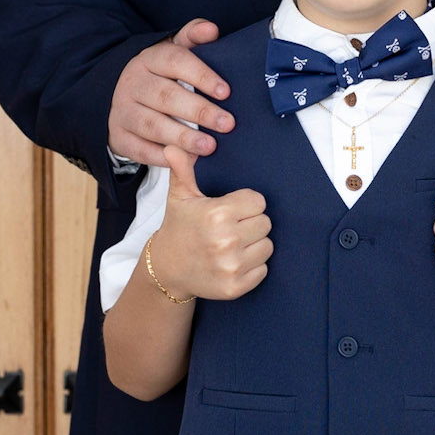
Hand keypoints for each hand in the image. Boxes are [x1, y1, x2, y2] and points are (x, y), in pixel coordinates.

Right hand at [109, 19, 232, 164]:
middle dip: (199, 111)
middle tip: (227, 124)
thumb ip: (193, 37)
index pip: (175, 61)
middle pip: (166, 96)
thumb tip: (211, 29)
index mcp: (149, 59)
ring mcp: (123, 111)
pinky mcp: (119, 136)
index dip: (201, 76)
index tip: (226, 92)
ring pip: (152, 125)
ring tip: (209, 146)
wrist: (118, 95)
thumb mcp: (173, 51)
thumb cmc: (160, 74)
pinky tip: (186, 160)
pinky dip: (163, 157)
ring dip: (182, 137)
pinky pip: (140, 149)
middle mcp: (133, 83)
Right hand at [148, 145, 271, 300]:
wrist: (166, 269)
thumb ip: (182, 170)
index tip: (231, 210)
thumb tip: (174, 147)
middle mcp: (226, 240)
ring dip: (254, 244)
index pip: (258, 201)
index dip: (246, 204)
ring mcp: (232, 266)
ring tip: (233, 244)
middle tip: (231, 228)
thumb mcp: (180, 197)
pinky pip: (263, 269)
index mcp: (217, 214)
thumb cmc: (178, 228)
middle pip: (265, 223)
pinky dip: (253, 266)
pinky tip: (234, 261)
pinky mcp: (236, 286)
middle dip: (251, 224)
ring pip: (268, 246)